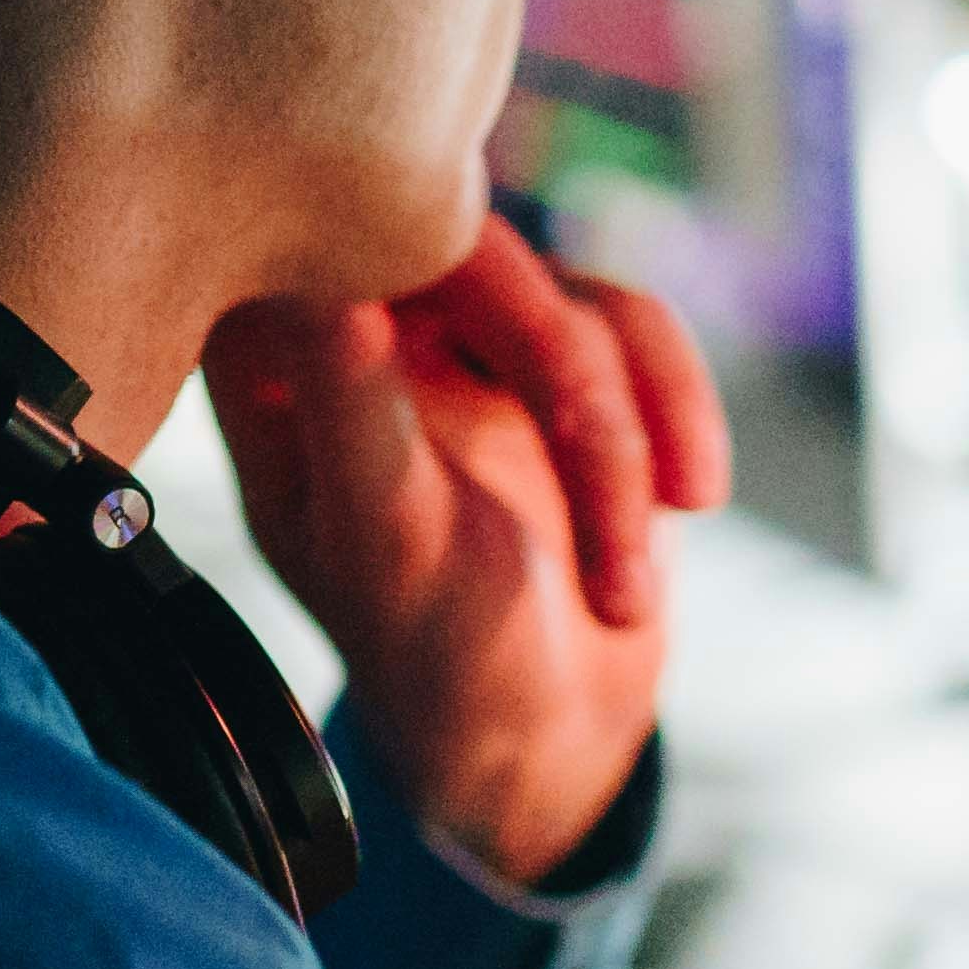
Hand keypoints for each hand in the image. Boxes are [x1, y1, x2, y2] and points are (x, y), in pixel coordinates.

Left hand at [204, 216, 728, 889]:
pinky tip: (695, 502)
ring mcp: (467, 326)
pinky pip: (637, 321)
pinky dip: (679, 413)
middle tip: (608, 465)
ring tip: (624, 589)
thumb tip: (328, 286)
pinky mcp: (563, 341)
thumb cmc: (433, 650)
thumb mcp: (386, 547)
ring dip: (628, 439)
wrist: (547, 719)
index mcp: (273, 365)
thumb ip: (355, 412)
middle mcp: (362, 322)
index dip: (392, 258)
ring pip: (572, 296)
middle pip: (474, 252)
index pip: (319, 249)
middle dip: (567, 375)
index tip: (457, 330)